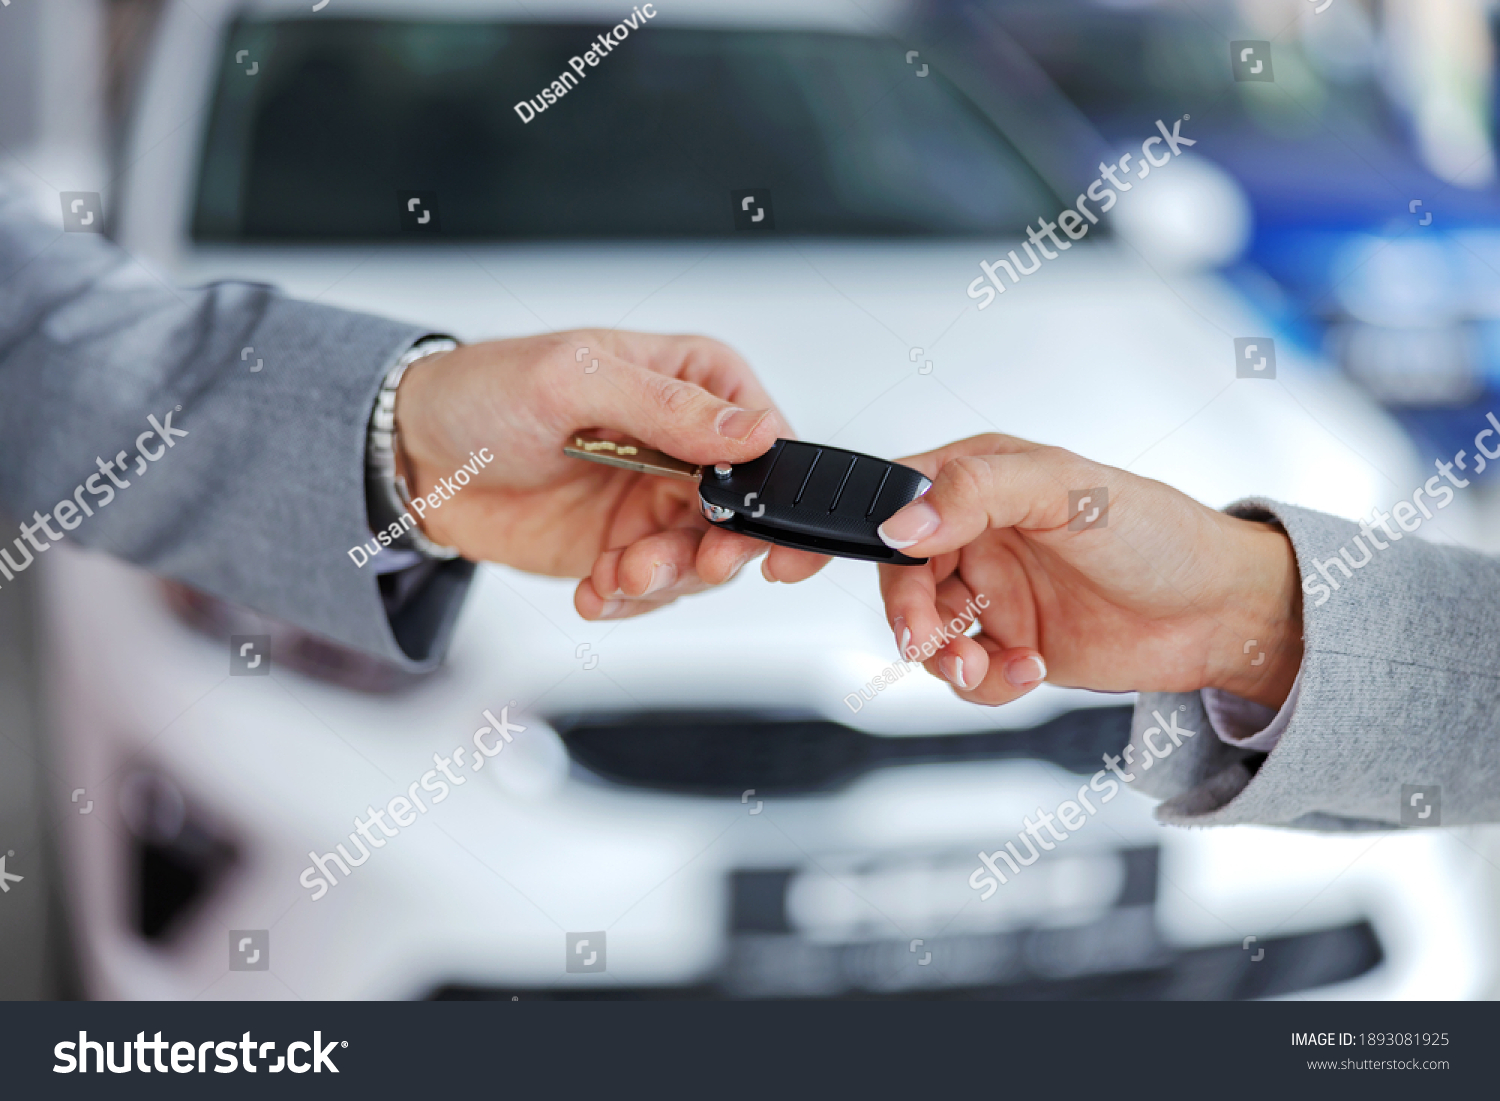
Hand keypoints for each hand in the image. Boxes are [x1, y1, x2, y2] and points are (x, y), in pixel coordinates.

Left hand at [392, 330, 826, 617]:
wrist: (415, 457)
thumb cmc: (486, 393)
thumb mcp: (576, 379)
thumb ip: (669, 407)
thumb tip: (753, 431)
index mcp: (697, 384)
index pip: (770, 442)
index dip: (780, 494)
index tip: (758, 534)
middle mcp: (688, 447)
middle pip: (746, 516)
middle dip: (715, 551)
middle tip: (684, 563)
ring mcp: (658, 503)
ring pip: (702, 562)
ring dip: (663, 578)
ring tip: (615, 572)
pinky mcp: (625, 548)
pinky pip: (653, 591)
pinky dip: (627, 599)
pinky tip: (594, 587)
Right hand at [867, 434, 1302, 708]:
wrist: (1222, 617)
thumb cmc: (1161, 536)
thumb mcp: (1068, 491)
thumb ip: (978, 493)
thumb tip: (902, 521)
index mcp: (983, 480)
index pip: (896, 499)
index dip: (867, 532)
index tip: (842, 564)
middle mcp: (979, 535)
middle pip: (900, 577)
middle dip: (909, 615)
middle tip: (928, 640)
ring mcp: (993, 593)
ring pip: (927, 633)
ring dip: (947, 657)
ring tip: (987, 665)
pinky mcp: (1011, 644)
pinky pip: (967, 673)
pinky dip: (988, 682)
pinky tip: (1030, 669)